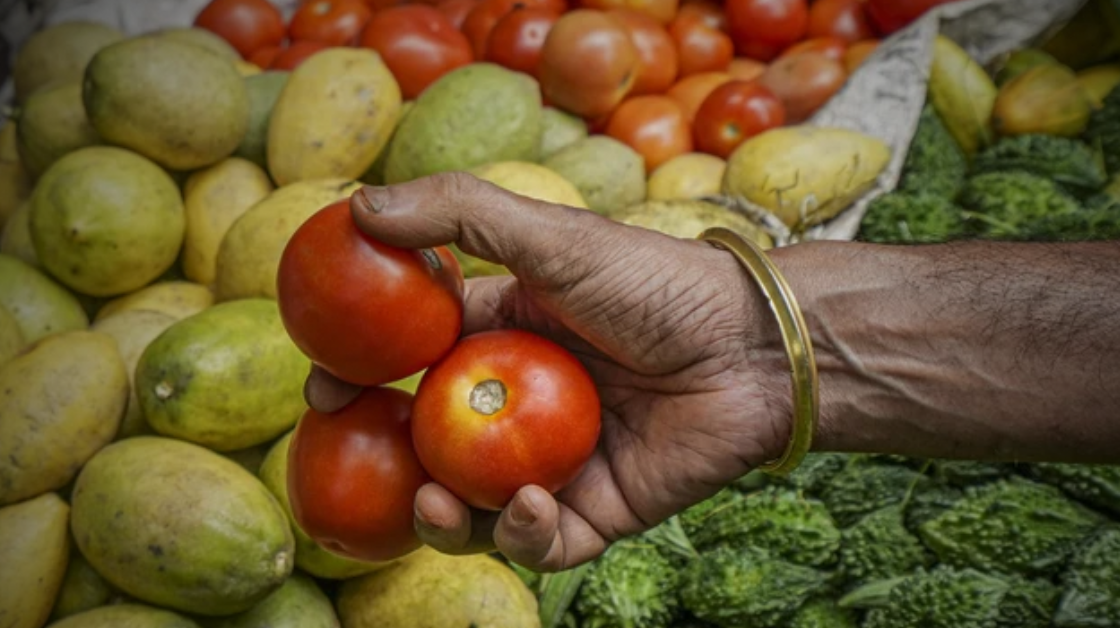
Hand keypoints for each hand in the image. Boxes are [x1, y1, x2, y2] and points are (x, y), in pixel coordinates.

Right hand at [305, 172, 793, 570]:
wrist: (753, 347)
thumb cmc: (657, 284)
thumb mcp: (553, 238)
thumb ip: (459, 214)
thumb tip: (358, 207)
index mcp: (504, 338)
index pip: (413, 363)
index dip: (363, 377)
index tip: (323, 385)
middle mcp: (522, 404)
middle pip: (433, 446)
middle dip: (387, 464)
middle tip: (355, 464)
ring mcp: (556, 461)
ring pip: (475, 507)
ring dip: (444, 517)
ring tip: (433, 505)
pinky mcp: (598, 510)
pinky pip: (541, 540)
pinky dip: (523, 533)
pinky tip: (528, 504)